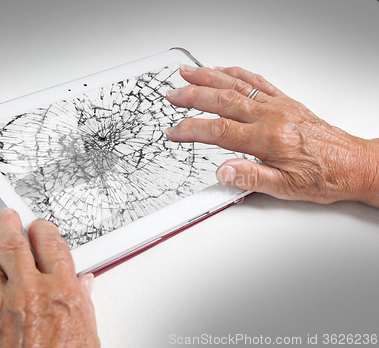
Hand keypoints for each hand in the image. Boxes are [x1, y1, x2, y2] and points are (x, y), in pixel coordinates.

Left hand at [0, 208, 99, 347]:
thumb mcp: (87, 336)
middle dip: (8, 224)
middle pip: (13, 242)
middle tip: (5, 218)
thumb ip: (84, 303)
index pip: (50, 243)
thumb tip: (84, 284)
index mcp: (60, 291)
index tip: (38, 227)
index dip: (42, 229)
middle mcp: (28, 291)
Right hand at [165, 64, 378, 206]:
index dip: (192, 130)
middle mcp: (272, 117)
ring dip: (209, 77)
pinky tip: (223, 69)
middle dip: (193, 96)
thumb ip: (251, 178)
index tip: (175, 132)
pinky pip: (258, 81)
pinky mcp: (285, 101)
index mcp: (269, 139)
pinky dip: (237, 73)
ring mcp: (278, 105)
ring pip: (237, 86)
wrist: (352, 164)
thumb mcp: (286, 188)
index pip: (220, 131)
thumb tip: (223, 172)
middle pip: (223, 101)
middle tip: (173, 94)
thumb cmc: (323, 177)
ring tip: (188, 72)